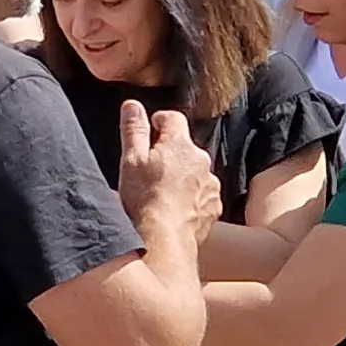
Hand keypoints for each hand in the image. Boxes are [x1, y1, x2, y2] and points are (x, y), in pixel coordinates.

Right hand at [115, 103, 220, 240]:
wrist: (165, 240)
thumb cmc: (144, 200)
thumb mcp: (131, 160)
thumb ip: (133, 129)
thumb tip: (132, 105)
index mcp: (179, 144)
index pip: (173, 118)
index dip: (159, 121)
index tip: (150, 130)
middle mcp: (201, 159)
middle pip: (185, 146)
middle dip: (170, 152)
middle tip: (150, 168)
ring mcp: (211, 183)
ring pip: (195, 170)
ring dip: (182, 175)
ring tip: (162, 192)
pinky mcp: (214, 205)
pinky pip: (202, 193)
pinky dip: (191, 196)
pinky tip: (175, 208)